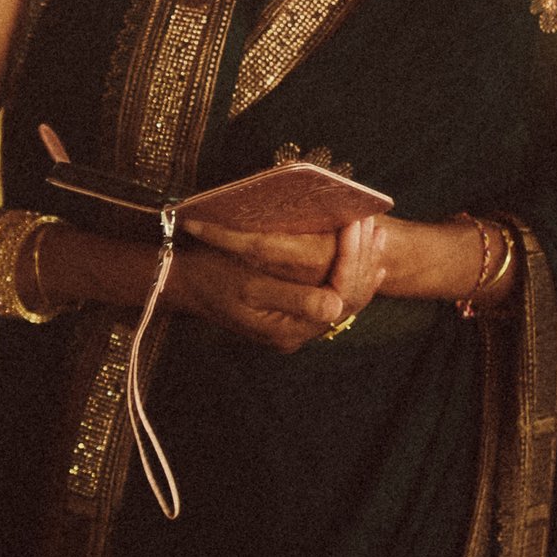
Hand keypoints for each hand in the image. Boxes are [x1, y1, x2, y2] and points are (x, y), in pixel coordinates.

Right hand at [174, 214, 389, 352]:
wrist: (181, 283)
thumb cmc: (210, 277)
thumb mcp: (249, 286)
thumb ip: (294, 298)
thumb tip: (336, 307)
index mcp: (288, 329)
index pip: (338, 296)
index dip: (352, 260)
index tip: (357, 225)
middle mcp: (296, 333)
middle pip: (347, 300)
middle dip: (362, 260)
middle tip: (372, 224)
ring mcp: (296, 325)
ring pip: (345, 299)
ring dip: (361, 265)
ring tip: (374, 234)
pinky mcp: (292, 314)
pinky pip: (333, 297)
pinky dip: (350, 275)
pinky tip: (364, 259)